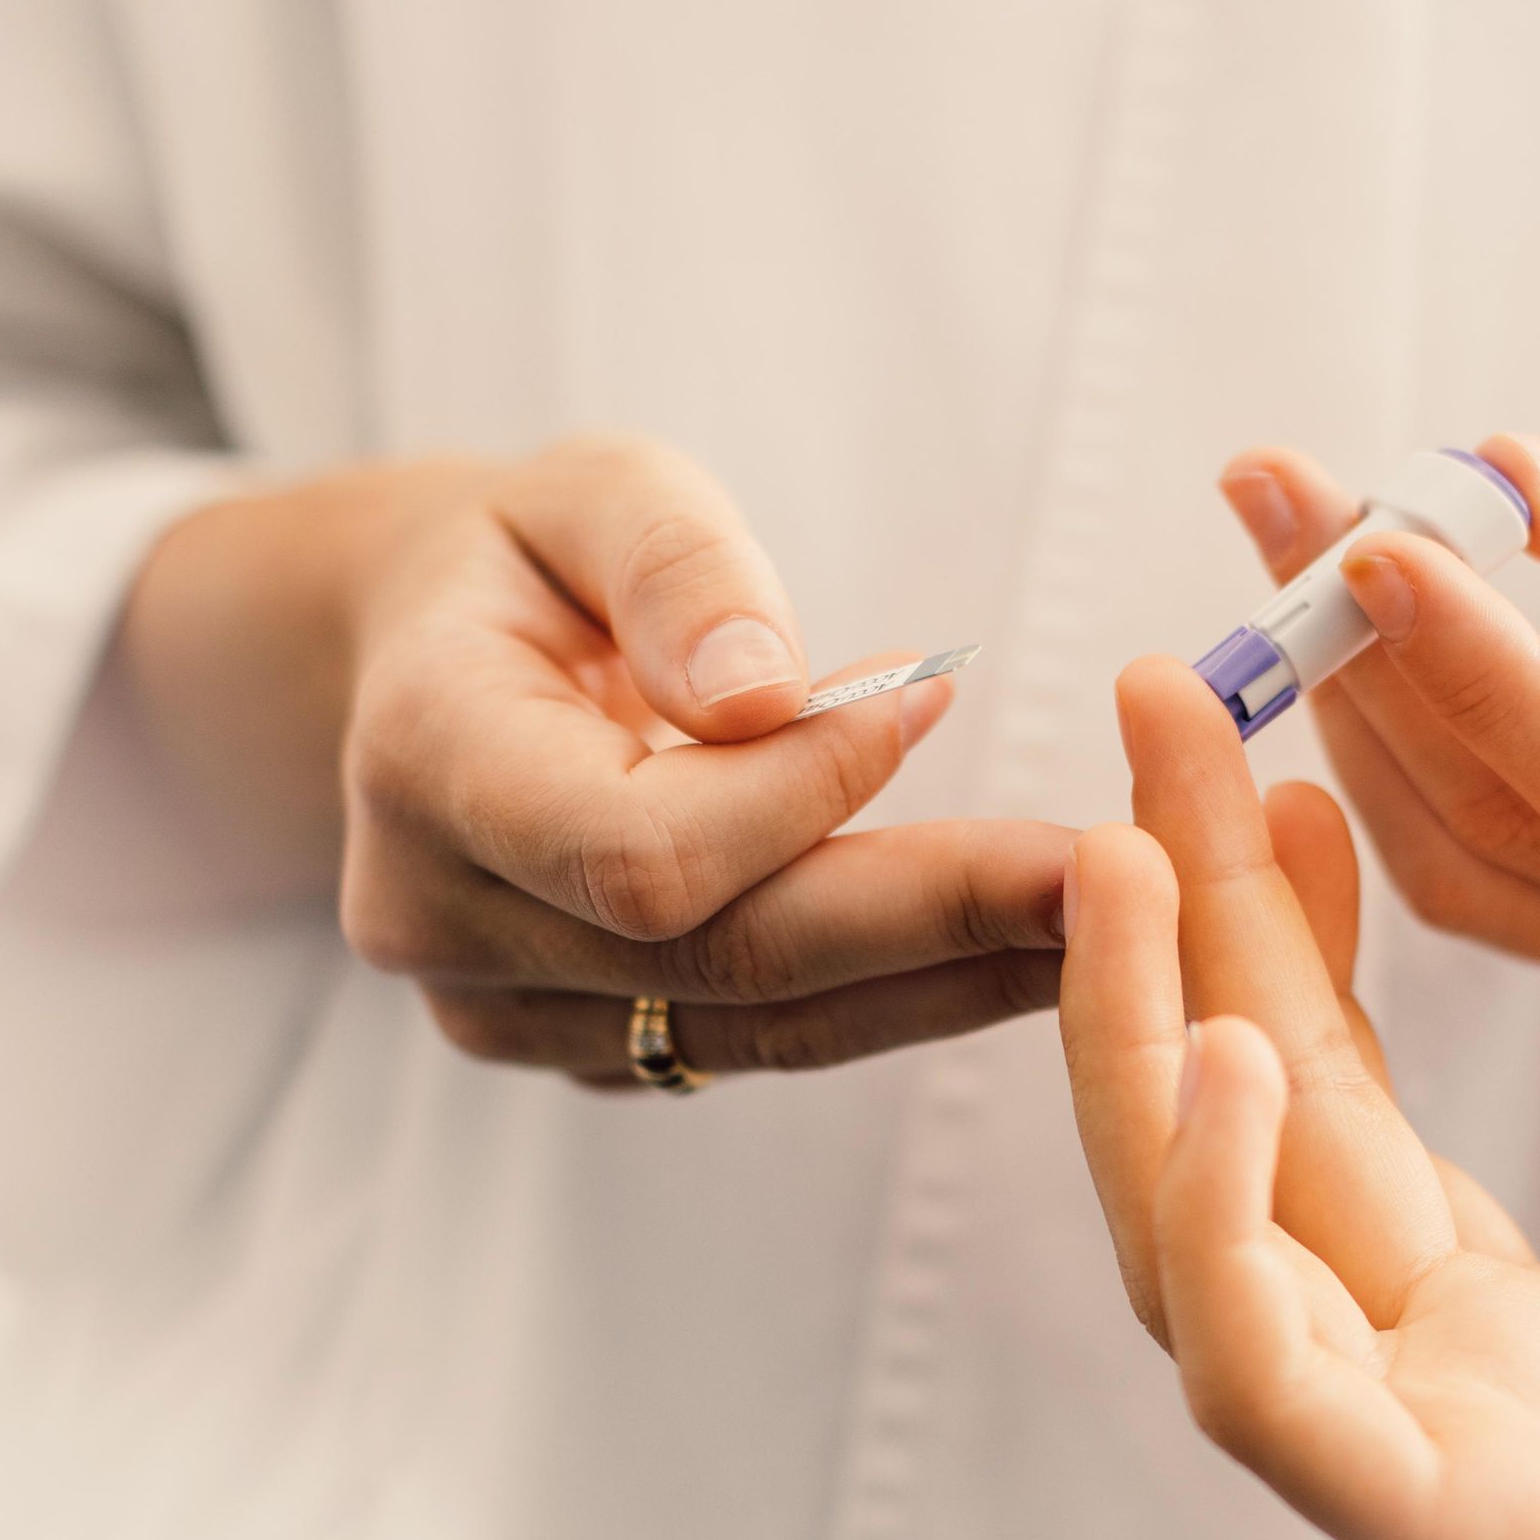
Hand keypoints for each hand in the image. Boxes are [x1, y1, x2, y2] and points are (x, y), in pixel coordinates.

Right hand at [121, 437, 1070, 1081]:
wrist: (440, 666)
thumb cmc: (531, 557)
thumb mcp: (591, 491)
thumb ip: (673, 569)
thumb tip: (769, 693)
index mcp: (428, 765)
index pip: (641, 847)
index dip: (804, 794)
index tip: (936, 692)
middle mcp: (446, 921)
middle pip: (731, 957)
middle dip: (937, 914)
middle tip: (1112, 871)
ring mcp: (513, 1011)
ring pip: (771, 1022)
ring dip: (953, 975)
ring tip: (1110, 921)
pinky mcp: (595, 1048)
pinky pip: (774, 1036)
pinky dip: (905, 994)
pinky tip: (1017, 951)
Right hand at [1061, 656, 1539, 1539]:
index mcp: (1510, 1358)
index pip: (1339, 1118)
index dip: (1284, 944)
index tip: (1273, 775)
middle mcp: (1433, 1410)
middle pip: (1246, 1145)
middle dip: (1178, 935)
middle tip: (1154, 722)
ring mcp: (1426, 1486)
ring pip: (1201, 1252)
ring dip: (1145, 1049)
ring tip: (1125, 850)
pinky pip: (1272, 1384)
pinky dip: (1226, 1225)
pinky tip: (1237, 1057)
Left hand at [1219, 395, 1539, 980]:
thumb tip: (1490, 486)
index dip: (1487, 680)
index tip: (1368, 550)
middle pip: (1528, 831)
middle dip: (1384, 668)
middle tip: (1286, 504)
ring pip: (1469, 870)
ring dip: (1358, 712)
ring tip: (1293, 547)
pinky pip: (1467, 874)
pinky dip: (1385, 758)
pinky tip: (1340, 644)